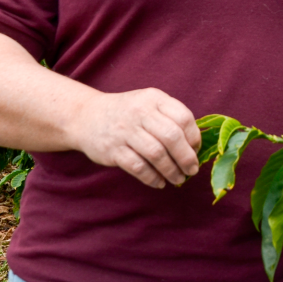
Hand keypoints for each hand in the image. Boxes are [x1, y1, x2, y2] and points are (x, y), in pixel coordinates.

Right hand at [72, 88, 201, 188]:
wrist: (86, 116)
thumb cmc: (128, 113)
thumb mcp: (149, 104)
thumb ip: (171, 117)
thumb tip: (195, 146)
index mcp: (154, 98)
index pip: (183, 118)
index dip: (194, 137)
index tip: (196, 150)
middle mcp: (140, 112)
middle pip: (172, 137)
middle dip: (186, 157)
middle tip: (192, 170)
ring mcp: (125, 131)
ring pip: (156, 154)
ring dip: (171, 170)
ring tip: (179, 179)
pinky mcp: (112, 150)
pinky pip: (138, 167)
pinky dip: (152, 178)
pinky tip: (160, 183)